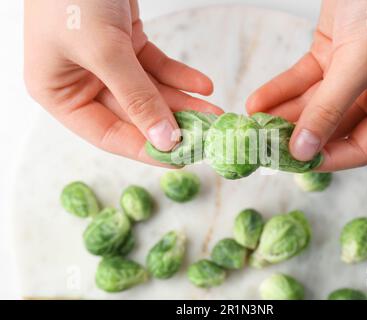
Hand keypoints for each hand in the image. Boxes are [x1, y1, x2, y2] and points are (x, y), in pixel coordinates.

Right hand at [24, 0, 221, 165]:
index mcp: (60, 94)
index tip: (182, 158)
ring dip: (183, 102)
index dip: (146, 149)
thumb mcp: (104, 50)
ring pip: (150, 93)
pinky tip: (204, 85)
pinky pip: (156, 68)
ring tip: (215, 112)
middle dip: (173, 123)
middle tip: (208, 135)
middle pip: (134, 115)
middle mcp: (82, 83)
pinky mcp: (125, 44)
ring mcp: (105, 64)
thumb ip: (136, 98)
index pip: (108, 135)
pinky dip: (180, 75)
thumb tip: (165, 141)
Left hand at [246, 0, 366, 170]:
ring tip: (254, 124)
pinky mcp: (330, 57)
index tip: (294, 163)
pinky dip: (280, 91)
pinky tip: (257, 102)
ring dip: (282, 115)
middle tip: (265, 145)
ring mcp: (351, 76)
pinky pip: (301, 82)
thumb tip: (303, 151)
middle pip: (332, 128)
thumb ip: (329, 109)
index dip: (328, 159)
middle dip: (297, 136)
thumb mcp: (360, 63)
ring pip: (312, 106)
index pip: (362, 147)